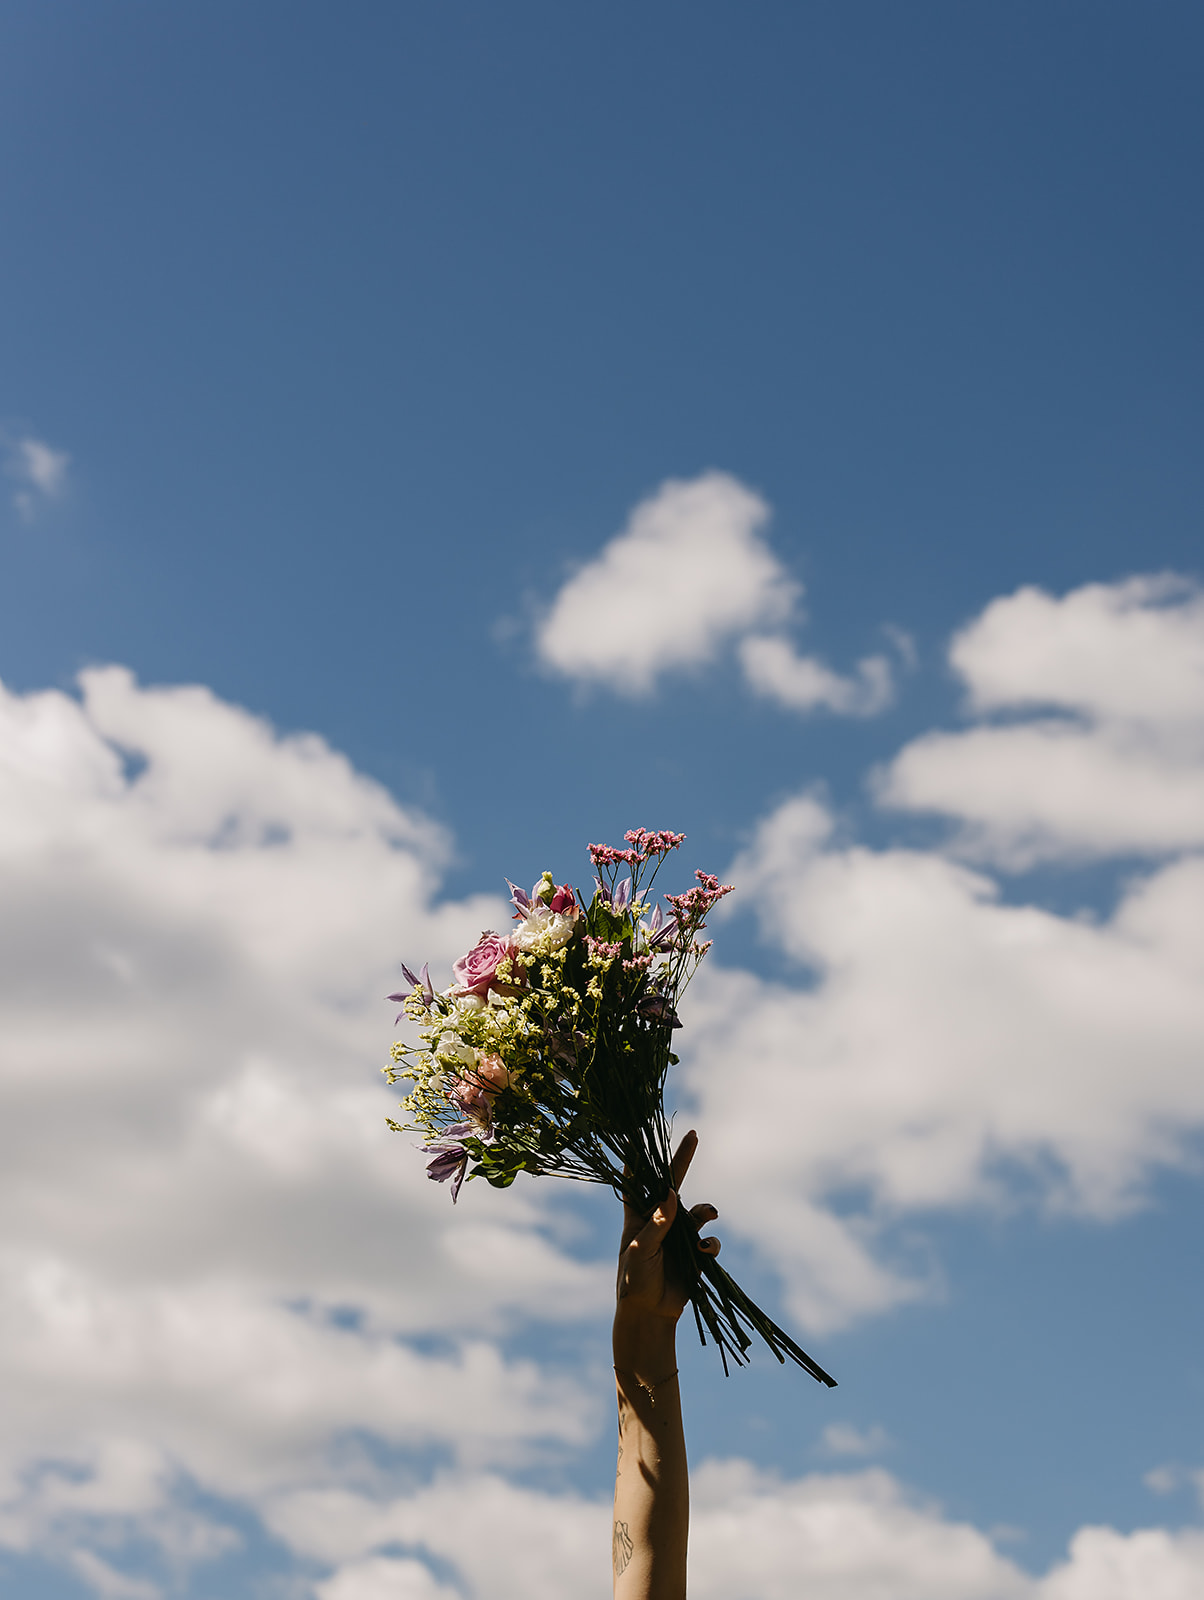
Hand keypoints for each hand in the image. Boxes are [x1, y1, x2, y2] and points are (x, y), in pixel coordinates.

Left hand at [615, 1130, 720, 1324]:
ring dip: (705, 1210)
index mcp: (638, 1216)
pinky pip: (709, 1241)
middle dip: (683, 1159)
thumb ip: (656, 1223)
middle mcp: (659, 1220)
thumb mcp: (638, 1251)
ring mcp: (678, 1236)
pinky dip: (711, 1244)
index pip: (637, 1181)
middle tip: (694, 1136)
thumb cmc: (633, 1281)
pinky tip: (705, 1252)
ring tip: (710, 1214)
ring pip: (697, 1211)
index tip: (638, 1132)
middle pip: (672, 1183)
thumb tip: (670, 1193)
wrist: (649, 1314)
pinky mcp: (694, 1255)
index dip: (638, 1158)